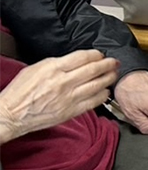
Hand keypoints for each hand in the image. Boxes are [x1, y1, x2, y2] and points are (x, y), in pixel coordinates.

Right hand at [0, 50, 117, 142]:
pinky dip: (103, 95)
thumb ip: (57, 63)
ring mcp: (68, 98)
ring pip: (97, 85)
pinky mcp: (70, 112)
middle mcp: (63, 82)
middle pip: (94, 69)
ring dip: (109, 78)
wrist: (10, 115)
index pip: (83, 57)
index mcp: (53, 68)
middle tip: (115, 62)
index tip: (101, 54)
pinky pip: (93, 102)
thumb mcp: (36, 68)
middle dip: (108, 64)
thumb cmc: (20, 92)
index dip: (96, 54)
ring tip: (114, 74)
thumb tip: (75, 60)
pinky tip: (105, 91)